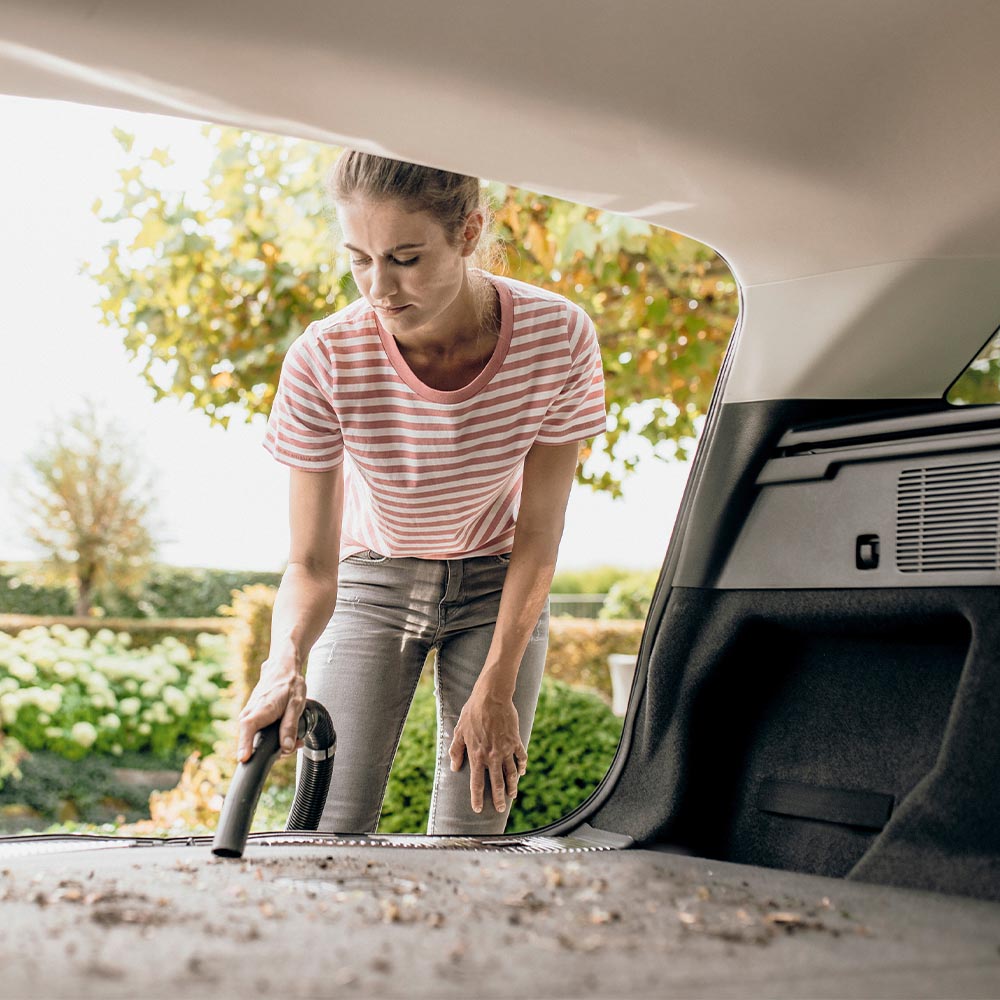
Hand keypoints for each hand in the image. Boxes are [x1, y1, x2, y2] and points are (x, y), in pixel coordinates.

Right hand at [237, 660, 306, 762]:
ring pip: (256, 738)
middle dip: (273, 750)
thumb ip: (290, 726)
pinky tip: (287, 735)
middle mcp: (250, 713)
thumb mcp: (296, 705)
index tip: (243, 759)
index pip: (247, 729)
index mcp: (261, 709)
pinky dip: (272, 737)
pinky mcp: (252, 717)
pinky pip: (258, 732)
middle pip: (253, 741)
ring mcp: (249, 716)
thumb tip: (287, 747)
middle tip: (295, 745)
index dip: (245, 745)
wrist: (281, 669)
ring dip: (275, 744)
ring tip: (295, 740)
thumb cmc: (289, 684)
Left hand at [448, 685, 526, 812]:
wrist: (491, 697)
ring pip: (511, 773)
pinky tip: (521, 772)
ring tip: (513, 795)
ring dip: (512, 786)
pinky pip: (521, 757)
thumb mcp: (459, 731)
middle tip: (501, 809)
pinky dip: (522, 766)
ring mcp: (505, 749)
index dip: (477, 798)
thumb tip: (454, 767)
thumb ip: (456, 751)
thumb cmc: (472, 712)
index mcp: (476, 756)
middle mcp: (492, 756)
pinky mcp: (515, 741)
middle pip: (496, 783)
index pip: (476, 783)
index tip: (478, 809)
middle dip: (499, 798)